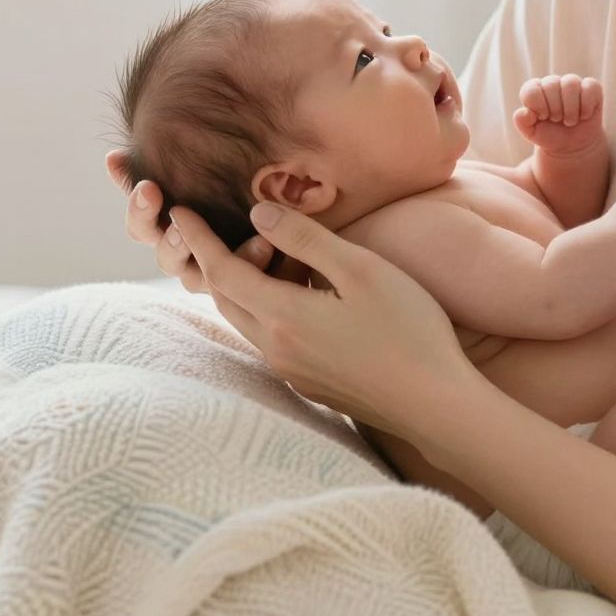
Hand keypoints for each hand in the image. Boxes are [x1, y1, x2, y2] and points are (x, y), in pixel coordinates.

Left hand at [109, 151, 486, 350]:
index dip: (198, 239)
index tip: (178, 211)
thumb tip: (257, 215)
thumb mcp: (361, 271)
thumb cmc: (408, 330)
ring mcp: (291, 372)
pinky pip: (270, 339)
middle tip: (217, 227)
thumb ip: (306, 240)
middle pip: (226, 299)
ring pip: (247, 320)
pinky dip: (265, 309)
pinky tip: (295, 295)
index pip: (221, 271)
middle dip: (214, 260)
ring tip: (261, 255)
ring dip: (242, 286)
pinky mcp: (310, 384)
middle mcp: (275, 349)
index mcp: (282, 317)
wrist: (437, 404)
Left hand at [512, 74, 604, 157]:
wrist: (571, 146)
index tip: (542, 117)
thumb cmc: (549, 135)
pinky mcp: (591, 88)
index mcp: (535, 90)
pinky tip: (583, 116)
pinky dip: (587, 105)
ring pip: (571, 82)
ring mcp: (572, 84)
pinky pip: (590, 87)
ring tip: (570, 121)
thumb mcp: (532, 133)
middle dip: (555, 109)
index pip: (531, 90)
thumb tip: (523, 112)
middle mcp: (553, 83)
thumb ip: (522, 122)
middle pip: (551, 84)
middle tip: (557, 120)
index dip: (538, 106)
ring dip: (571, 108)